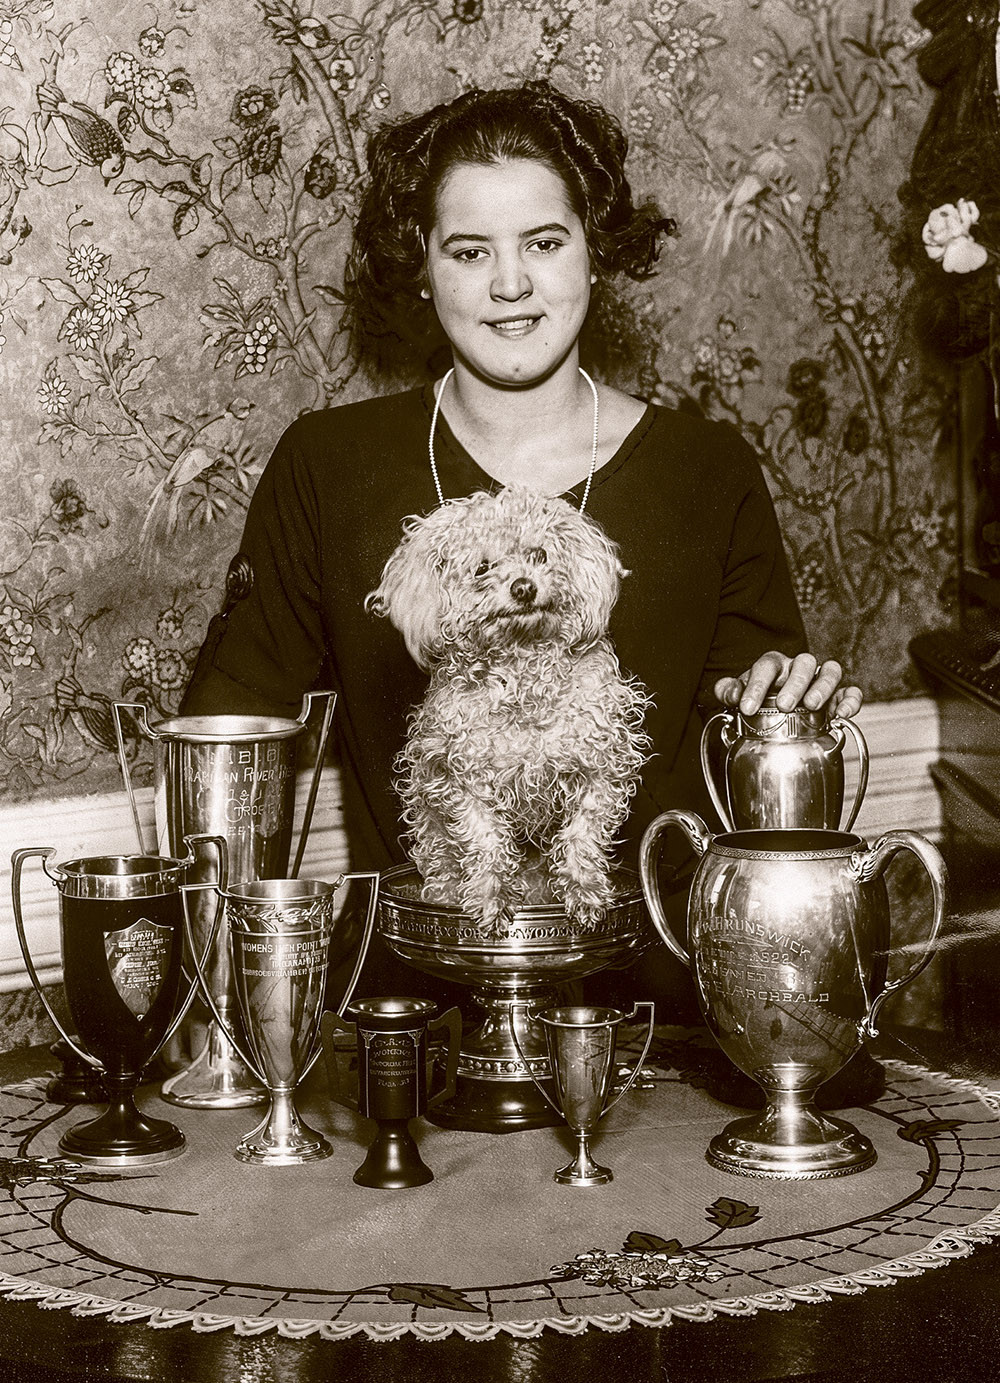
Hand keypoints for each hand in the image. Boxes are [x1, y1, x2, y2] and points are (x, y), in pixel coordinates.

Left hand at [713, 651, 862, 718]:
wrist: (776, 710)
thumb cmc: (758, 699)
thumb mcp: (739, 695)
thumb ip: (729, 691)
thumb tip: (732, 693)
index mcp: (774, 665)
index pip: (767, 666)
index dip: (757, 685)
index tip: (747, 708)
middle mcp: (799, 668)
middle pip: (804, 663)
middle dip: (795, 684)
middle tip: (785, 706)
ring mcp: (821, 680)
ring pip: (831, 671)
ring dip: (823, 687)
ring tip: (812, 705)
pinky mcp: (838, 695)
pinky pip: (851, 691)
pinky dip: (850, 700)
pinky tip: (841, 715)